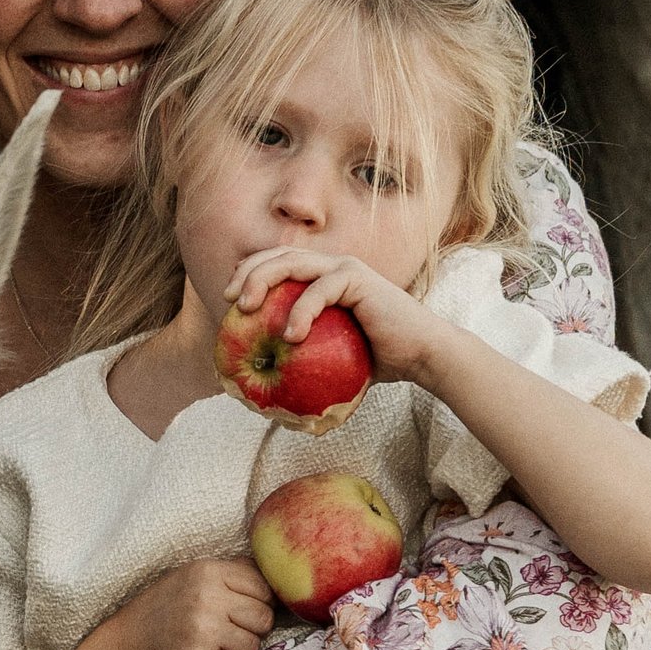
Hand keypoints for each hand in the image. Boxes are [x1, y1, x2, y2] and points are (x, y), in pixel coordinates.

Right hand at [104, 555, 276, 649]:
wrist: (134, 642)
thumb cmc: (172, 606)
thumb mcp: (196, 575)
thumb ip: (235, 572)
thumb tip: (280, 577)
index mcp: (208, 571)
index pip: (263, 589)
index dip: (260, 602)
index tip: (243, 609)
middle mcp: (206, 598)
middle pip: (263, 618)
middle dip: (254, 628)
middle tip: (232, 629)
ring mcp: (203, 630)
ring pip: (253, 646)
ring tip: (218, 643)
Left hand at [225, 243, 433, 385]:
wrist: (421, 357)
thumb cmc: (377, 362)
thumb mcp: (331, 361)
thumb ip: (303, 362)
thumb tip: (265, 394)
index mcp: (323, 278)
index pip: (279, 263)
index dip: (250, 273)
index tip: (228, 300)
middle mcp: (332, 266)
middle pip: (280, 255)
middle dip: (248, 272)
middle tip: (230, 300)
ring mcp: (345, 269)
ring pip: (293, 262)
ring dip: (262, 280)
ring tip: (244, 308)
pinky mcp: (358, 279)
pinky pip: (320, 290)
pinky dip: (301, 310)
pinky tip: (289, 336)